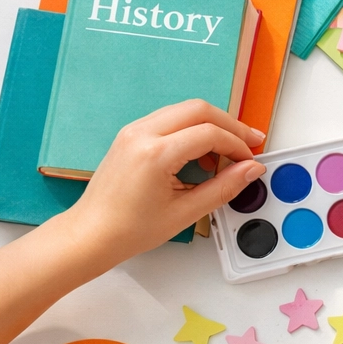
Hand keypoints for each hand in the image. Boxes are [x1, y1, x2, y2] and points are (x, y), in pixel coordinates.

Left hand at [64, 100, 264, 263]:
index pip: (209, 134)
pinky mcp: (131, 135)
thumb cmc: (129, 229)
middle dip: (229, 124)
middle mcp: (141, 134)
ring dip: (210, 125)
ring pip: (184, 110)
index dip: (236, 145)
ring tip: (225, 153)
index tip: (249, 161)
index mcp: (155, 154)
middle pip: (199, 109)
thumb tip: (251, 171)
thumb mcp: (185, 213)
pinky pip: (169, 119)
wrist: (91, 234)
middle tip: (248, 143)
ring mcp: (133, 131)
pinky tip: (200, 152)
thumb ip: (223, 188)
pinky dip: (191, 128)